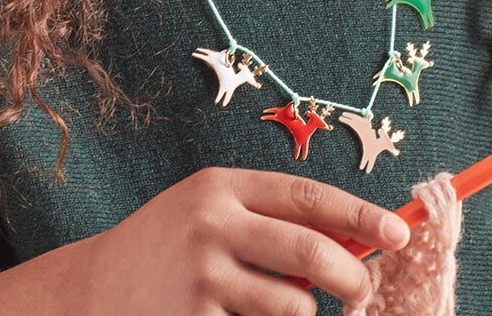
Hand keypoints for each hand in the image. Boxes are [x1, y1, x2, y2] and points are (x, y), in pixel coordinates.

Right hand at [76, 165, 410, 315]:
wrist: (92, 291)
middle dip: (351, 275)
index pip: (305, 195)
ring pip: (292, 305)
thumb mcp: (207, 212)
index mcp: (220, 187)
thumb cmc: (165, 248)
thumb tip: (351, 241)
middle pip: (308, 250)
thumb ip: (266, 219)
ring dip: (304, 315)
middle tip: (364, 291)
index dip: (358, 214)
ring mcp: (202, 278)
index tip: (399, 231)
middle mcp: (211, 225)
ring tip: (283, 310)